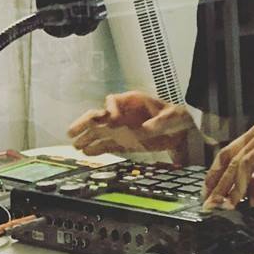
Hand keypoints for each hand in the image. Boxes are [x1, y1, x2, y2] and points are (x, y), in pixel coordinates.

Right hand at [68, 92, 196, 159]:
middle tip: (73, 131)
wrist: (181, 134)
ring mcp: (121, 128)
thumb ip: (160, 121)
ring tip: (75, 145)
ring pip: (99, 130)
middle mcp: (123, 113)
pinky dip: (97, 148)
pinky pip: (106, 144)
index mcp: (133, 101)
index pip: (113, 101)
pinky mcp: (123, 142)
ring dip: (87, 137)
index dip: (110, 110)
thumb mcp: (173, 116)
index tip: (112, 122)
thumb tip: (147, 128)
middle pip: (99, 114)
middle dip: (86, 122)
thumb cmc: (177, 118)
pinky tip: (87, 152)